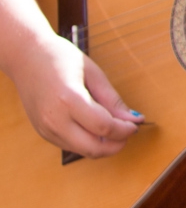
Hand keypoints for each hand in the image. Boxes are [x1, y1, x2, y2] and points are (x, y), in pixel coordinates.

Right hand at [8, 33, 142, 157]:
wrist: (26, 57)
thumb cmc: (61, 58)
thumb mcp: (93, 73)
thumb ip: (112, 100)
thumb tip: (134, 119)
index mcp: (69, 100)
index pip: (104, 127)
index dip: (125, 130)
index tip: (137, 124)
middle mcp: (54, 119)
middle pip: (93, 148)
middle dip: (116, 145)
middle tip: (129, 131)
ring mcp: (45, 128)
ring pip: (82, 150)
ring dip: (103, 146)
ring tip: (115, 128)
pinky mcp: (42, 132)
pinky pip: (70, 145)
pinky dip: (88, 142)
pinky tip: (97, 128)